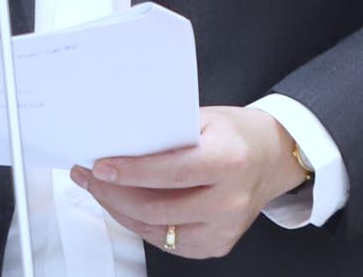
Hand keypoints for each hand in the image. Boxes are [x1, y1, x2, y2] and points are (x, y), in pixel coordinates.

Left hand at [69, 105, 306, 259]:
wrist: (273, 158)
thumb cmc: (235, 134)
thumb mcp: (204, 118)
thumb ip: (166, 132)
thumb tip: (118, 141)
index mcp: (228, 160)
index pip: (171, 172)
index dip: (131, 172)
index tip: (100, 166)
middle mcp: (230, 200)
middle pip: (158, 207)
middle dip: (114, 193)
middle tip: (89, 176)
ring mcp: (225, 229)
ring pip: (157, 230)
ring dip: (120, 210)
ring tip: (99, 189)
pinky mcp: (217, 245)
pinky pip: (168, 241)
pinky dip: (141, 224)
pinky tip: (124, 206)